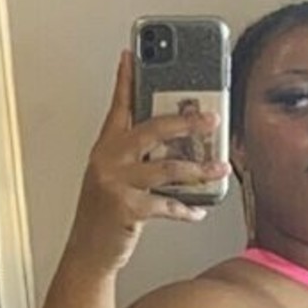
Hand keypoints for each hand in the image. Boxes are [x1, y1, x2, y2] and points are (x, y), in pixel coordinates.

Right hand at [66, 50, 227, 274]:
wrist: (88, 252)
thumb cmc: (104, 214)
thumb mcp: (114, 177)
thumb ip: (136, 156)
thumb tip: (175, 143)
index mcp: (106, 148)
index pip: (118, 106)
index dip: (125, 79)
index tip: (132, 55)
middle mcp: (108, 160)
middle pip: (152, 129)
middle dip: (187, 123)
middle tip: (211, 120)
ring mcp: (116, 183)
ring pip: (168, 167)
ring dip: (200, 169)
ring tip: (219, 169)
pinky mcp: (127, 208)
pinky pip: (167, 203)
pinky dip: (187, 209)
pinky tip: (199, 209)